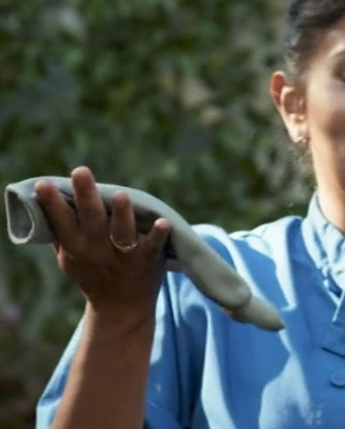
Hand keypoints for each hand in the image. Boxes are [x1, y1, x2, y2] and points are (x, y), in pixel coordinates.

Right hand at [34, 167, 171, 328]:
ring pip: (122, 233)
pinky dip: (158, 235)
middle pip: (91, 221)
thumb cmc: (93, 273)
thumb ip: (60, 232)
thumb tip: (44, 200)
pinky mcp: (148, 260)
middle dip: (85, 196)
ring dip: (122, 215)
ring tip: (121, 195)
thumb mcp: (70, 257)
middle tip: (81, 172)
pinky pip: (153, 246)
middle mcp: (98, 251)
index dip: (51, 204)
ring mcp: (124, 256)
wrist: (121, 309)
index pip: (61, 223)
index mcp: (76, 248)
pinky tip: (164, 222)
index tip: (43, 185)